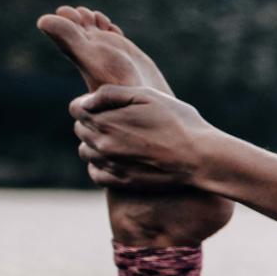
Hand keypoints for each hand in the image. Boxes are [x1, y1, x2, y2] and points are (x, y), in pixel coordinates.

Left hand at [69, 84, 218, 190]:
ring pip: (86, 152)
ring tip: (120, 140)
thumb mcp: (148, 96)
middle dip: (93, 122)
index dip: (89, 103)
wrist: (200, 158)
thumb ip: (112, 93)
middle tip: (119, 121)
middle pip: (80, 129)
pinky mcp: (122, 182)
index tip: (105, 105)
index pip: (76, 108)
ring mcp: (111, 165)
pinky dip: (100, 166)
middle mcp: (102, 144)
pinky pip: (95, 173)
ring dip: (95, 144)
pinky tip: (117, 159)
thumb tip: (87, 101)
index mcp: (105, 120)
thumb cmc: (179, 123)